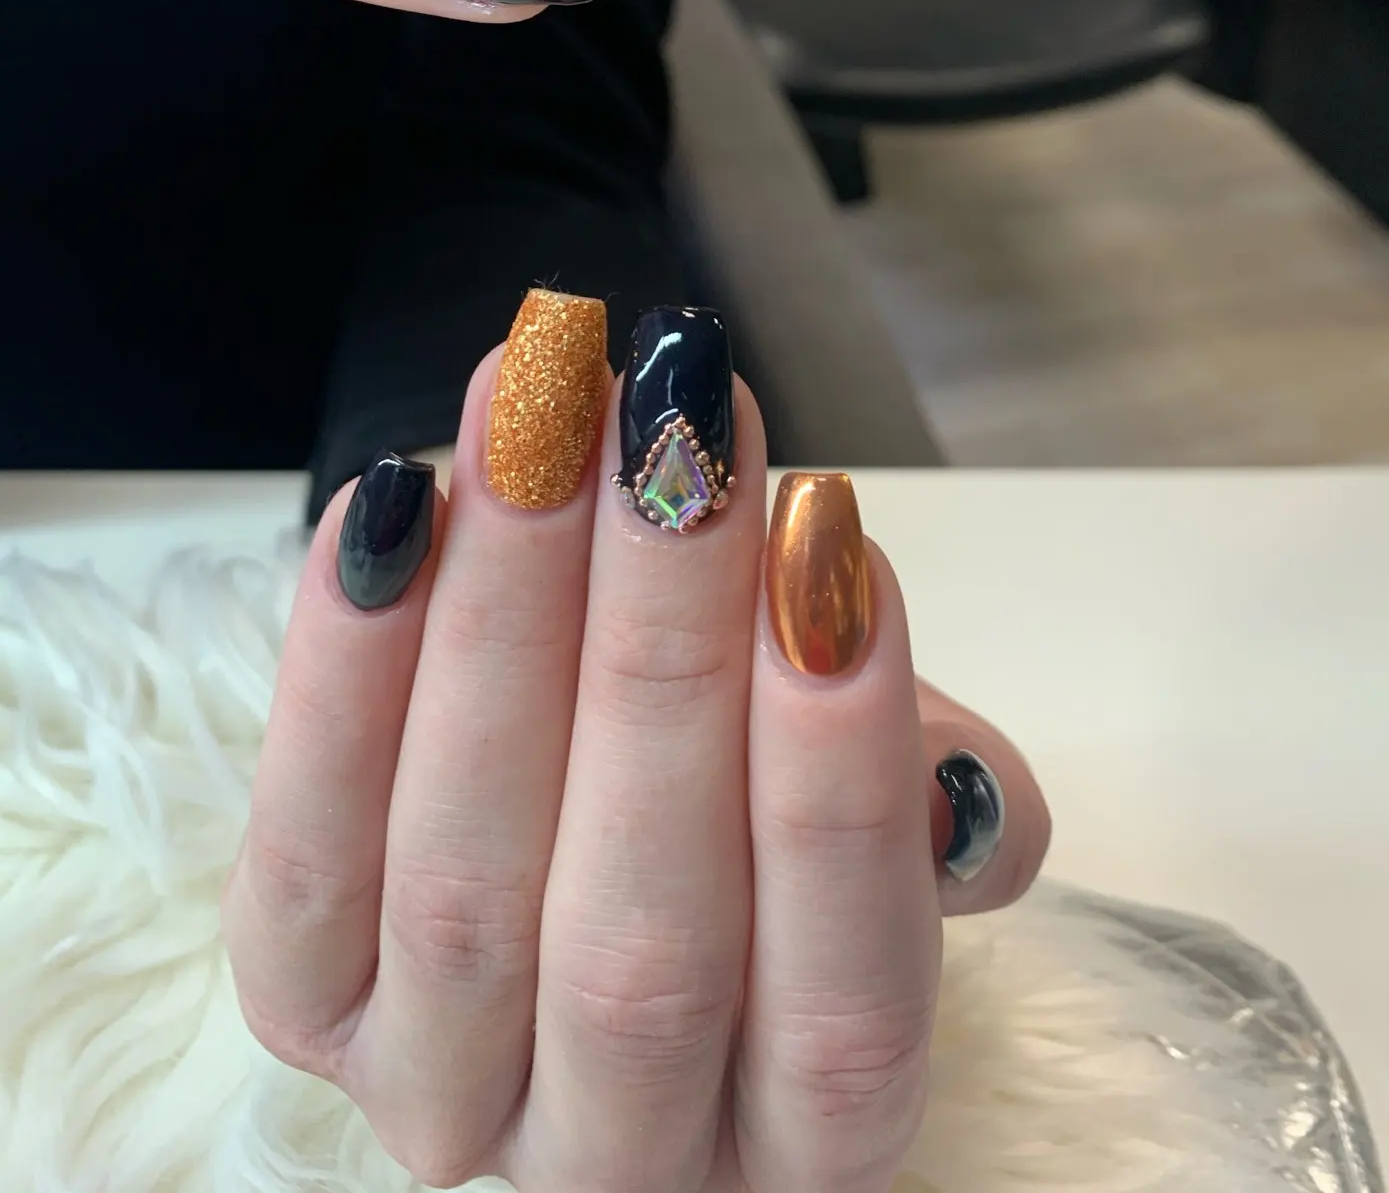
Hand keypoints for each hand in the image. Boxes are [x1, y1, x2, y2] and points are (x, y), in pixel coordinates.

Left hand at [224, 293, 1047, 1188]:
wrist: (583, 802)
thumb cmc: (757, 804)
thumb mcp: (879, 811)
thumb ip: (920, 795)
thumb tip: (943, 754)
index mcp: (805, 1138)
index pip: (844, 1002)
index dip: (840, 775)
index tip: (832, 544)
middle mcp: (620, 1156)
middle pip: (644, 940)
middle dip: (668, 651)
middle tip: (680, 429)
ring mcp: (442, 1092)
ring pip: (468, 884)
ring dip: (507, 616)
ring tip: (544, 414)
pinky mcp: (301, 1000)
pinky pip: (307, 853)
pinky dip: (345, 671)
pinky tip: (393, 509)